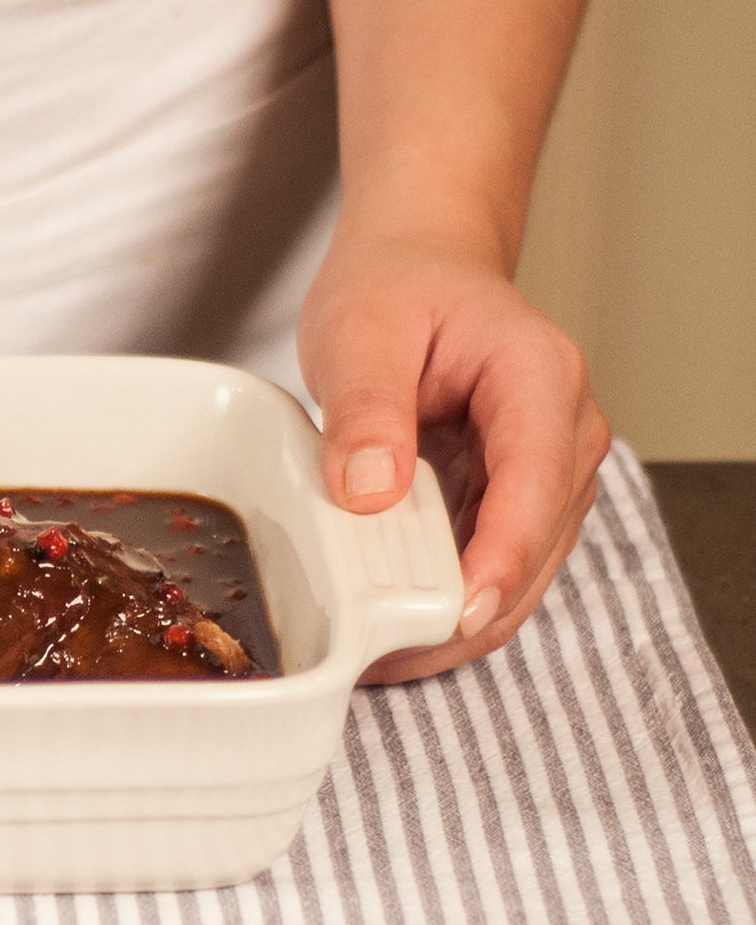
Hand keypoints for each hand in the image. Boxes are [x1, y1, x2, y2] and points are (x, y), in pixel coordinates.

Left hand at [299, 231, 610, 682]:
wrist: (415, 266)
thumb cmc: (394, 288)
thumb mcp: (360, 332)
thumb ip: (365, 409)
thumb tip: (369, 492)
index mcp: (538, 379)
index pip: (536, 486)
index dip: (499, 558)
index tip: (456, 612)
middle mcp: (563, 431)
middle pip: (535, 546)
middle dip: (468, 612)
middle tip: (384, 657)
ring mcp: (548, 470)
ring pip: (521, 572)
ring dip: (457, 621)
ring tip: (377, 657)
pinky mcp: (517, 496)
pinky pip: (493, 564)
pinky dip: (448, 601)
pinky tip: (392, 630)